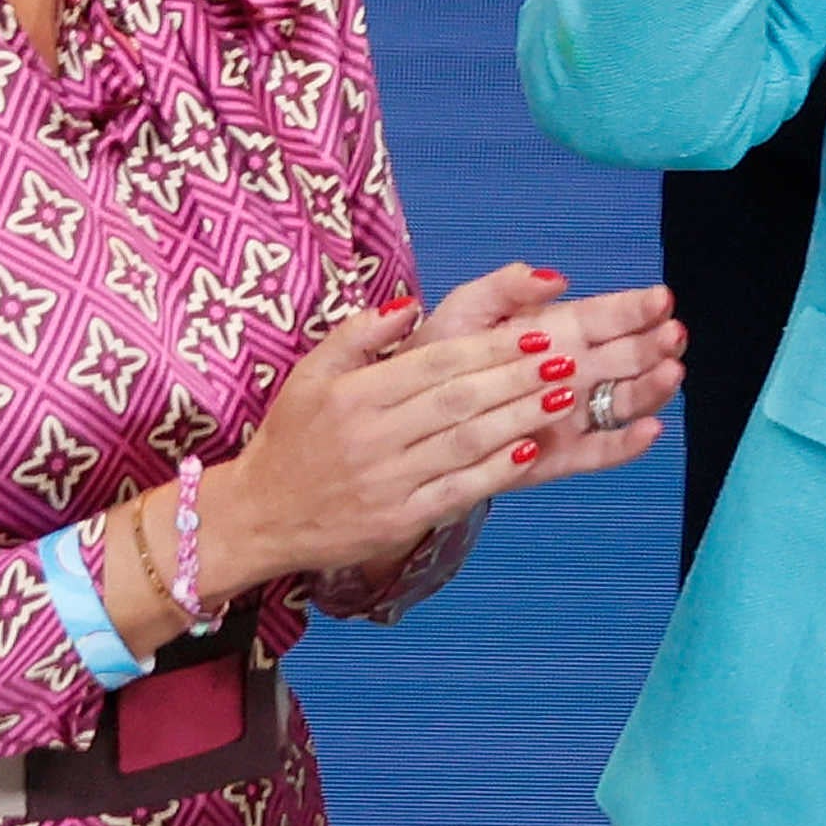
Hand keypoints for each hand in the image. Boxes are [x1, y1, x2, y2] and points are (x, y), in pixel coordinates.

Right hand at [206, 292, 578, 586]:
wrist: (259, 516)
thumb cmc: (290, 440)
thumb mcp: (309, 375)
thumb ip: (357, 335)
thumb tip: (409, 305)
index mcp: (353, 394)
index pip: (435, 362)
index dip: (490, 346)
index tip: (535, 331)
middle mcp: (371, 435)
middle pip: (458, 399)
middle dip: (519, 376)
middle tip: (567, 357)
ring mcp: (387, 481)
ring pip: (465, 442)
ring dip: (520, 418)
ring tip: (563, 395)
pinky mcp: (397, 520)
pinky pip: (455, 491)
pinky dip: (494, 471)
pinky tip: (528, 450)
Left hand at [427, 263, 686, 493]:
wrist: (410, 416)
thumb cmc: (439, 357)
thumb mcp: (467, 310)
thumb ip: (507, 287)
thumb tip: (556, 277)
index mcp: (556, 332)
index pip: (606, 317)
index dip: (635, 308)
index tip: (661, 299)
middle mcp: (573, 373)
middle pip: (626, 358)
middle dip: (653, 345)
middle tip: (673, 335)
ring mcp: (570, 416)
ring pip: (623, 402)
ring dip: (651, 389)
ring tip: (670, 373)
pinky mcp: (560, 456)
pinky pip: (600, 452)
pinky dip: (626, 445)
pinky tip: (650, 431)